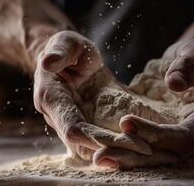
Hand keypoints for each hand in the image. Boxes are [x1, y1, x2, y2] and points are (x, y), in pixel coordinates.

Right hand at [33, 31, 151, 161]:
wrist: (66, 59)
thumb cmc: (67, 48)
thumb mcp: (66, 43)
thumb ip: (59, 52)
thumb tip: (47, 62)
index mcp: (51, 98)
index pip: (73, 128)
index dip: (97, 138)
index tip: (126, 141)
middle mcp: (56, 117)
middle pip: (83, 144)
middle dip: (113, 148)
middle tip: (146, 150)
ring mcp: (67, 123)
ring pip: (89, 148)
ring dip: (115, 151)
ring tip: (145, 150)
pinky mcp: (79, 124)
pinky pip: (94, 142)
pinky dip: (113, 146)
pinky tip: (135, 146)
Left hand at [94, 36, 193, 168]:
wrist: (186, 63)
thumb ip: (188, 65)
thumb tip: (175, 84)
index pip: (183, 136)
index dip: (157, 134)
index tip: (127, 122)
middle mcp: (186, 132)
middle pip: (163, 155)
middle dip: (133, 156)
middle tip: (102, 155)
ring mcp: (169, 135)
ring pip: (149, 155)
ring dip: (124, 157)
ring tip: (98, 157)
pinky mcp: (153, 132)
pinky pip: (139, 144)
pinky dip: (120, 148)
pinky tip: (99, 147)